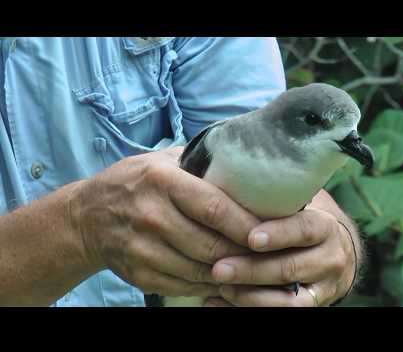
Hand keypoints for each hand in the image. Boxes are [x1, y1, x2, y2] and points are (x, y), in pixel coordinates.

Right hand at [69, 147, 259, 298]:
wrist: (87, 216)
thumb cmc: (133, 182)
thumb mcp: (161, 160)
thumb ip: (200, 162)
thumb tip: (244, 164)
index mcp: (162, 181)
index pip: (214, 207)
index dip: (246, 224)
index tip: (273, 231)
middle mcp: (151, 216)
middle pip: (211, 244)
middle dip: (246, 253)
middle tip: (273, 254)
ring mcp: (143, 249)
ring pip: (201, 270)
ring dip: (233, 273)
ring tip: (257, 270)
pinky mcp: (139, 274)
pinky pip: (185, 285)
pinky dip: (210, 286)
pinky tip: (228, 280)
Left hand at [203, 191, 357, 306]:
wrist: (337, 253)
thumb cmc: (304, 222)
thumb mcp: (302, 206)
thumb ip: (278, 200)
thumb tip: (232, 176)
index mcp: (325, 227)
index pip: (305, 229)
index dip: (279, 234)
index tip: (251, 238)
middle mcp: (330, 258)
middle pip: (291, 268)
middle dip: (252, 270)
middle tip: (219, 269)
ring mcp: (324, 287)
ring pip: (289, 301)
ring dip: (251, 297)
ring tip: (221, 288)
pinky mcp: (313, 307)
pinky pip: (283, 314)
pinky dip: (248, 309)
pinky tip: (221, 302)